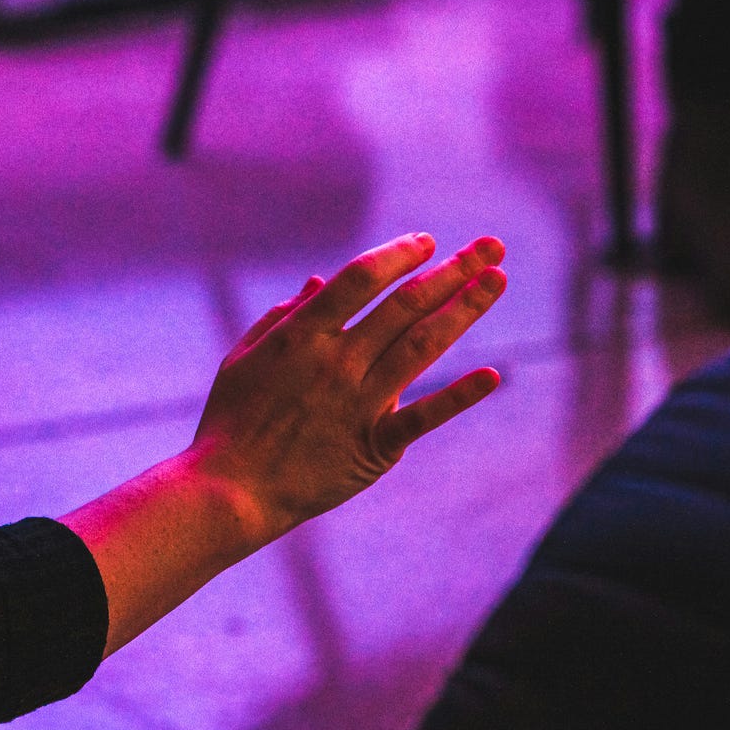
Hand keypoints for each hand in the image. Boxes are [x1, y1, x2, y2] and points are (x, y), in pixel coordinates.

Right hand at [191, 233, 504, 543]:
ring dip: (465, 310)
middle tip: (492, 246)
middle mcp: (336, 362)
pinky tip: (492, 376)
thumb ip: (283, 316)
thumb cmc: (233, 420)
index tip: (426, 241)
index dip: (398, 254)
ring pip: (422, 346)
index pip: (361, 278)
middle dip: (453, 270)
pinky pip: (422, 417)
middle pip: (405, 305)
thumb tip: (321, 280)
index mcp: (301, 335)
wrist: (234, 489)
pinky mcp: (372, 445)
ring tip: (497, 280)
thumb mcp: (244, 357)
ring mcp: (357, 403)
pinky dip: (459, 397)